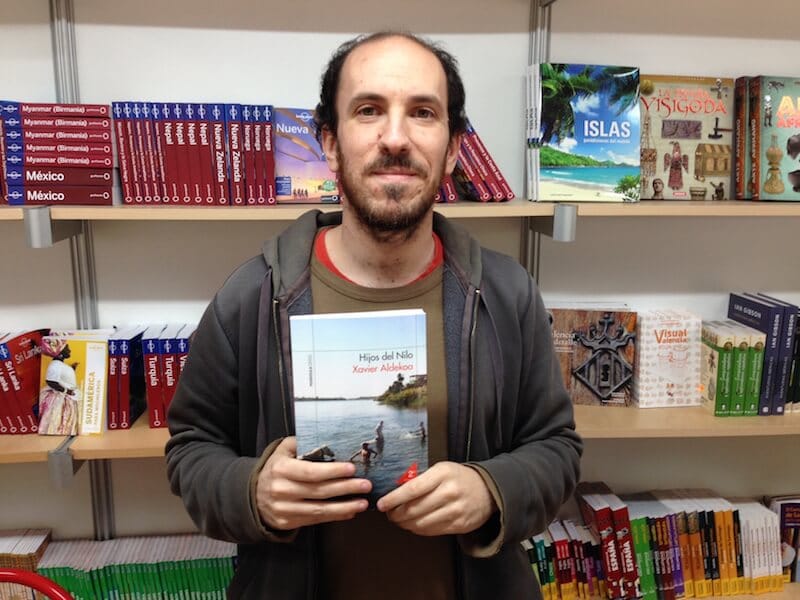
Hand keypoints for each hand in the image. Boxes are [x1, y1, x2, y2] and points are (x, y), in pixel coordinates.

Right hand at [256, 437, 371, 529]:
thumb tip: (327, 435)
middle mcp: (281, 490)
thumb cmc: (275, 468)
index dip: (332, 471)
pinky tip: (349, 511)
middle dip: (345, 488)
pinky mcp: (287, 523)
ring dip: (344, 507)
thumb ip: (301, 443)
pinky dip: (334, 516)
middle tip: (366, 485)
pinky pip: (315, 520)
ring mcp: (283, 509)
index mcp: (280, 469)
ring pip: (318, 510)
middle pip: (318, 491)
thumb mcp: (282, 451)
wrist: (252, 495)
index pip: (310, 471)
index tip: (352, 469)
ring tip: (363, 502)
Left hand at [376, 461, 495, 535]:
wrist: (488, 490)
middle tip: (388, 513)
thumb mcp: (441, 469)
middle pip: (414, 509)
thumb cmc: (458, 478)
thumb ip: (421, 479)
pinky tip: (414, 524)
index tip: (382, 504)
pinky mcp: (459, 525)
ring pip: (420, 523)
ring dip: (405, 524)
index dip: (393, 499)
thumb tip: (395, 491)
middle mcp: (449, 493)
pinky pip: (431, 531)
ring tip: (399, 520)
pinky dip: (418, 529)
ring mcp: (455, 511)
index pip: (412, 489)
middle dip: (396, 514)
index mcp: (442, 474)